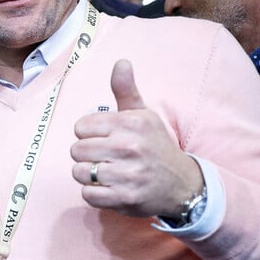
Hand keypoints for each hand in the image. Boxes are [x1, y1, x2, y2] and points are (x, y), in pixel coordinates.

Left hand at [70, 59, 202, 216]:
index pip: (80, 127)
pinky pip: (88, 194)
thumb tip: (121, 62)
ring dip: (88, 174)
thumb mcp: (143, 114)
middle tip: (105, 157)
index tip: (104, 138)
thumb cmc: (155, 145)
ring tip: (106, 172)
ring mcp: (127, 174)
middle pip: (76, 150)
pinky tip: (109, 187)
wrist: (182, 184)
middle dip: (86, 154)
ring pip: (79, 172)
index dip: (88, 134)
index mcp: (130, 123)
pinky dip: (94, 193)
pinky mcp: (125, 198)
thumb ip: (126, 89)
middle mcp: (129, 147)